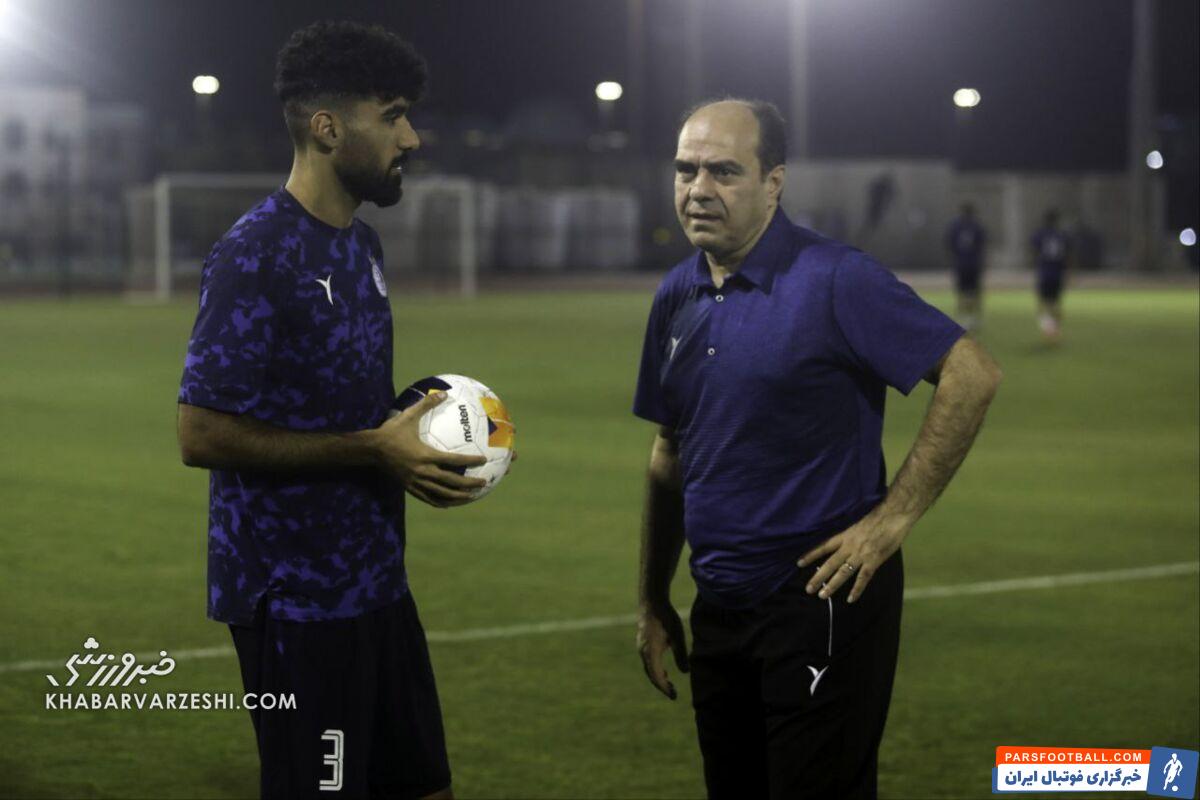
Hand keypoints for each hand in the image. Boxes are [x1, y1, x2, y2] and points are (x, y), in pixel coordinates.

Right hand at [374, 392, 486, 507]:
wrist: (371, 449)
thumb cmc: (391, 431)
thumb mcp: (408, 416)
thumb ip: (427, 404)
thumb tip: (444, 393)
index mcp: (425, 455)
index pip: (453, 460)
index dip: (470, 460)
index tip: (484, 460)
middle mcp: (422, 471)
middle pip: (451, 481)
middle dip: (469, 483)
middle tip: (484, 483)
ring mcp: (416, 482)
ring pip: (441, 494)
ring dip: (458, 496)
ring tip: (472, 496)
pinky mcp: (409, 488)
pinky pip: (428, 498)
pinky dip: (441, 502)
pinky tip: (449, 503)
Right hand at [637, 604, 688, 699]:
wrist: (652, 601)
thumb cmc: (666, 617)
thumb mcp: (677, 635)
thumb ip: (681, 655)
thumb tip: (685, 673)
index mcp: (650, 652)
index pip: (656, 676)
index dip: (665, 688)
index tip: (674, 696)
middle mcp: (643, 652)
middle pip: (651, 674)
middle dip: (662, 685)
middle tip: (673, 694)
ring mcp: (641, 647)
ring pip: (649, 668)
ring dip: (659, 677)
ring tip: (670, 684)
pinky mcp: (643, 642)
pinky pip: (648, 661)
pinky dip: (656, 669)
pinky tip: (665, 671)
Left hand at [797, 510, 908, 602]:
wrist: (894, 513)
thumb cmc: (878, 512)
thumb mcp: (858, 519)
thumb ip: (850, 530)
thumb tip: (844, 535)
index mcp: (845, 534)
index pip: (823, 546)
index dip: (811, 555)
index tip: (799, 563)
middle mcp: (850, 546)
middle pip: (830, 564)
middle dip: (817, 577)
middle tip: (808, 589)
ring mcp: (861, 554)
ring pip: (843, 573)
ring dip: (832, 585)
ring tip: (822, 595)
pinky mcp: (874, 560)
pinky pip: (863, 578)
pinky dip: (857, 589)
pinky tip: (850, 599)